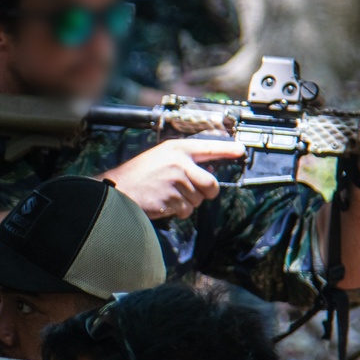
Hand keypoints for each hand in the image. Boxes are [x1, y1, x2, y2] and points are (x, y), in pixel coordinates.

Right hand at [99, 136, 244, 219]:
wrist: (118, 188)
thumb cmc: (139, 174)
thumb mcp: (161, 157)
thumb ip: (183, 161)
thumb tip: (206, 172)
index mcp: (177, 149)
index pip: (209, 147)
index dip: (227, 149)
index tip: (241, 150)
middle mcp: (179, 163)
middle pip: (211, 184)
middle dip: (207, 193)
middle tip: (195, 192)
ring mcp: (176, 181)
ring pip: (198, 200)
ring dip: (188, 202)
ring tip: (169, 194)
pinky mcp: (172, 198)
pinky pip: (187, 210)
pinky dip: (178, 211)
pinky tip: (164, 202)